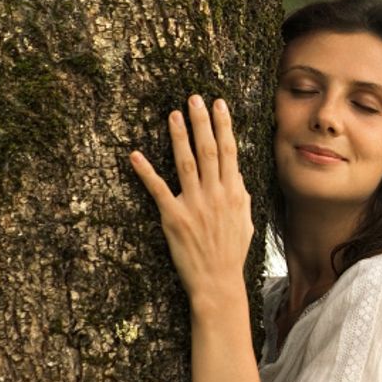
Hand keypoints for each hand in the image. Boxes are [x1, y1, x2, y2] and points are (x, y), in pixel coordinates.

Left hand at [130, 94, 253, 310]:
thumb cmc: (231, 254)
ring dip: (179, 136)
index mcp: (234, 193)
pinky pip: (157, 190)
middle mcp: (216, 194)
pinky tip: (135, 154)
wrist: (218, 282)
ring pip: (186, 163)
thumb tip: (239, 181)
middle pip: (209, 150)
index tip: (219, 104)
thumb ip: (242, 199)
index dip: (224, 125)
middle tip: (195, 98)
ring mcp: (194, 205)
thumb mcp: (246, 223)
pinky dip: (146, 172)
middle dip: (202, 121)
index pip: (230, 151)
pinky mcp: (173, 218)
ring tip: (173, 114)